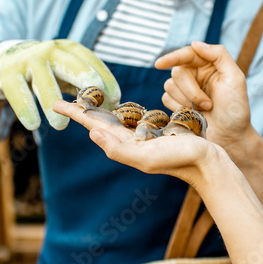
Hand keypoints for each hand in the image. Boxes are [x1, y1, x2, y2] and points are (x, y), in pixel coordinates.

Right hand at [0, 39, 120, 130]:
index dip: (105, 79)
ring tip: (60, 127)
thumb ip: (87, 86)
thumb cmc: (50, 69)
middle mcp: (51, 51)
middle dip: (83, 78)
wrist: (9, 57)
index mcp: (71, 49)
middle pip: (70, 65)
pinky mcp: (9, 74)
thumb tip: (113, 106)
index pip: (92, 62)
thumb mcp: (69, 72)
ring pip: (43, 82)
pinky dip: (25, 108)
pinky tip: (33, 124)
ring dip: (52, 103)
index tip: (115, 99)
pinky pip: (18, 93)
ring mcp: (29, 61)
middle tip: (95, 99)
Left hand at [52, 100, 221, 185]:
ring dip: (98, 111)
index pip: (92, 124)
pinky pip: (132, 119)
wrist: (207, 163)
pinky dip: (121, 112)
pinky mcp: (156, 132)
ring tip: (86, 103)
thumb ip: (118, 149)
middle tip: (63, 100)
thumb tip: (92, 134)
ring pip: (114, 120)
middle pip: (99, 120)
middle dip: (82, 110)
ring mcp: (143, 136)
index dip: (75, 113)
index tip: (55, 103)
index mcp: (123, 143)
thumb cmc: (179, 159)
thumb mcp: (145, 157)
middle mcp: (130, 139)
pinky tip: (120, 111)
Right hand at [156, 41, 253, 151]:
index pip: (187, 54)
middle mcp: (195, 75)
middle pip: (178, 72)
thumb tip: (195, 43)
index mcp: (208, 65)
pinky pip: (166, 99)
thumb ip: (219, 55)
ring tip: (204, 110)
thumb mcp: (235, 78)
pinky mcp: (177, 104)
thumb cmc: (236, 108)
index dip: (173, 57)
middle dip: (191, 90)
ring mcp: (185, 90)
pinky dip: (179, 108)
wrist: (231, 137)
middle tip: (208, 104)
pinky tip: (193, 115)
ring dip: (186, 100)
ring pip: (169, 86)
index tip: (159, 64)